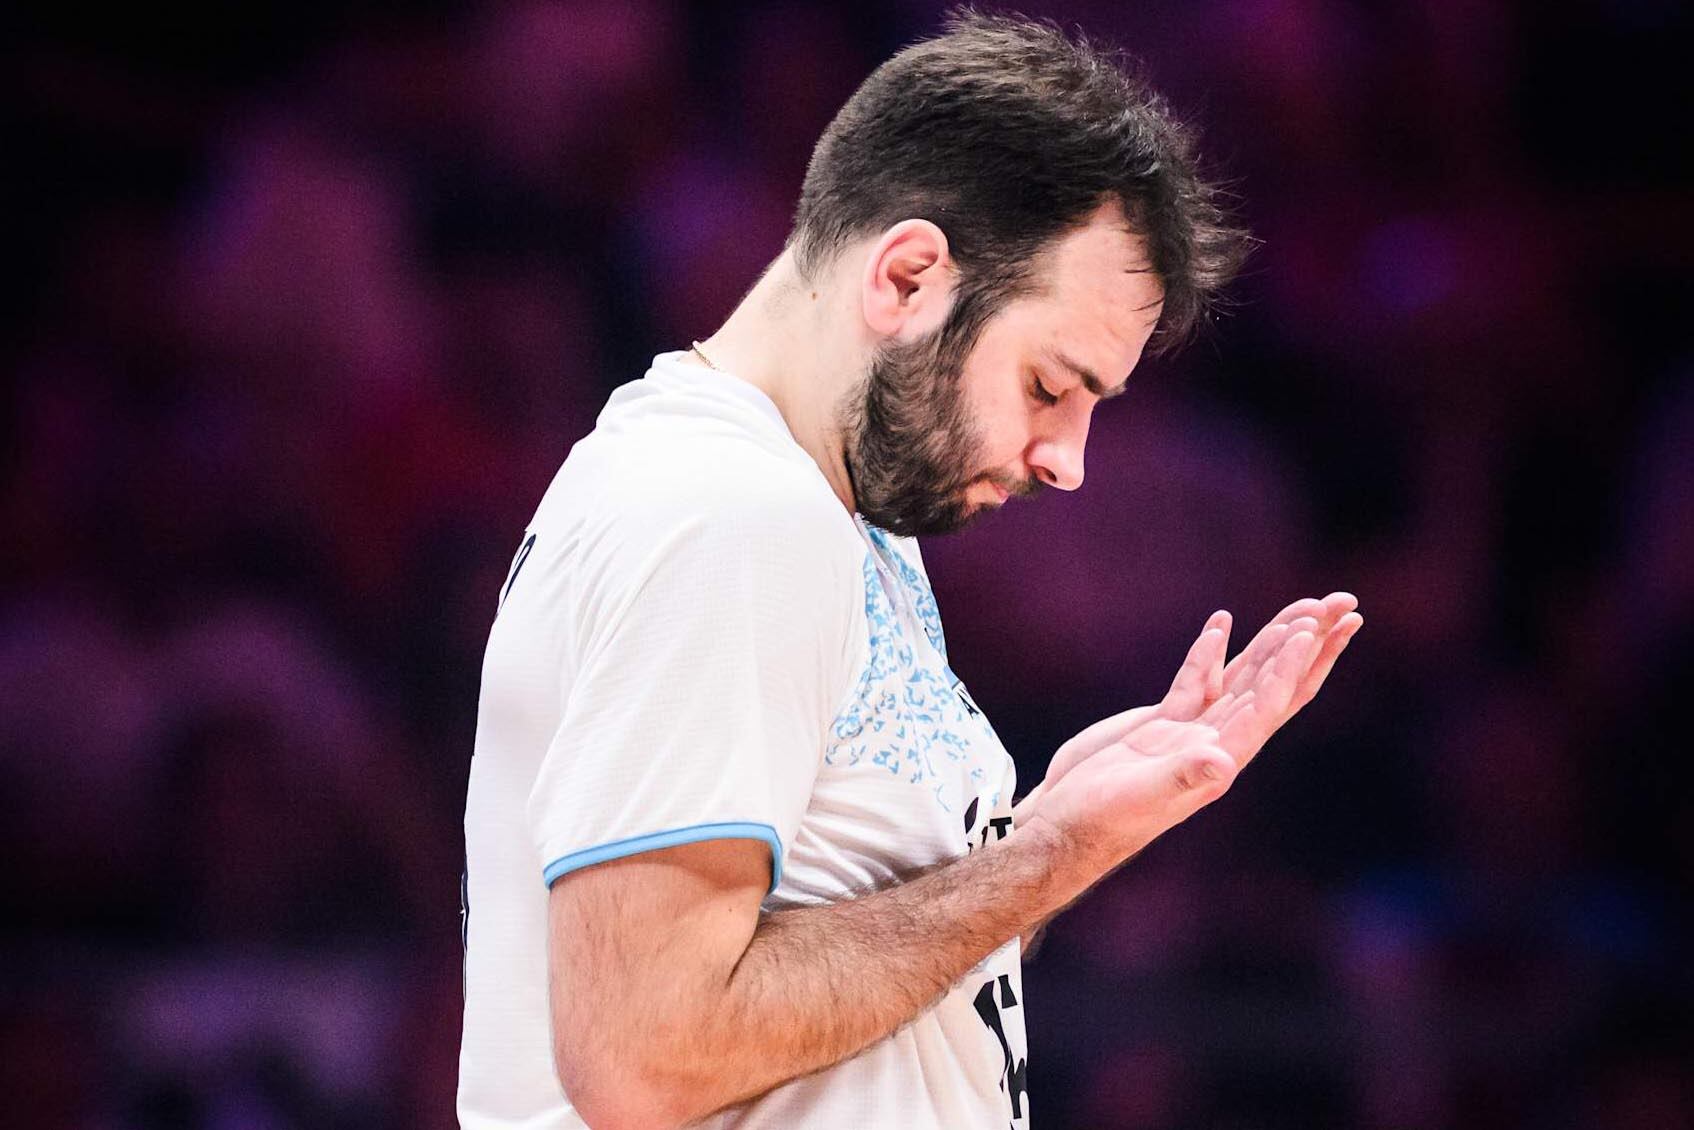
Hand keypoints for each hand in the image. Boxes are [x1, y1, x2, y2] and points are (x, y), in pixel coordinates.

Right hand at [1022, 594, 1362, 876]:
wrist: (1067, 827)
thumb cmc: (1102, 820)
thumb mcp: (1143, 796)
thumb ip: (1181, 777)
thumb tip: (1220, 763)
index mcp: (1220, 760)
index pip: (1267, 706)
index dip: (1289, 669)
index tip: (1309, 631)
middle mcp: (1214, 743)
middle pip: (1271, 685)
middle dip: (1305, 647)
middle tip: (1340, 605)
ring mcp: (1189, 732)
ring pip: (1242, 679)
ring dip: (1271, 644)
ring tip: (1301, 609)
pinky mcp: (1162, 724)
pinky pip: (1197, 681)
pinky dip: (1211, 652)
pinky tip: (1221, 625)